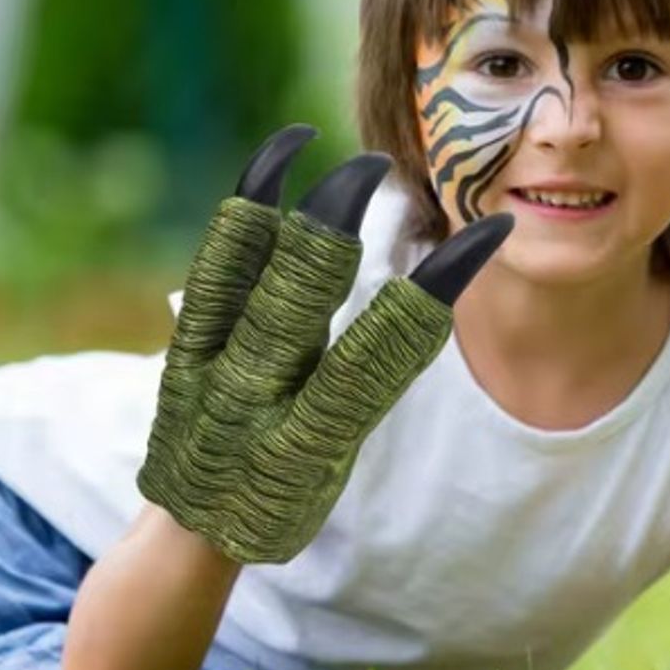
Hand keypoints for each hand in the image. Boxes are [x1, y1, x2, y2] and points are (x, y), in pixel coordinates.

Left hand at [136, 124, 512, 564]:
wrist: (189, 530)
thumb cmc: (286, 494)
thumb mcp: (342, 454)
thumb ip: (371, 377)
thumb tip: (421, 294)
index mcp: (316, 435)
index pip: (392, 343)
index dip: (446, 277)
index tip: (489, 231)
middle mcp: (258, 396)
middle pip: (303, 283)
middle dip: (342, 210)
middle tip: (377, 166)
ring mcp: (208, 368)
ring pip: (240, 262)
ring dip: (272, 192)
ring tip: (302, 139)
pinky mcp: (179, 347)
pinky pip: (209, 267)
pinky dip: (239, 212)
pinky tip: (263, 171)